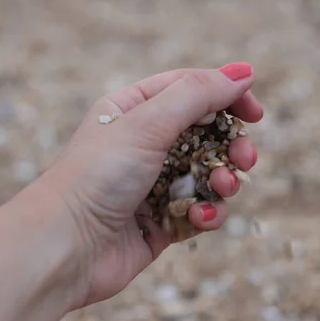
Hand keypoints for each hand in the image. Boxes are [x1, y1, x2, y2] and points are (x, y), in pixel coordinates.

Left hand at [40, 62, 262, 308]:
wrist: (65, 247)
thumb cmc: (97, 176)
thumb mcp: (147, 123)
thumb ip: (197, 94)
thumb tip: (243, 73)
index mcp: (133, 109)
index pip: (191, 90)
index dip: (227, 97)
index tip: (255, 114)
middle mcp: (144, 144)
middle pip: (207, 135)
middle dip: (231, 147)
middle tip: (245, 159)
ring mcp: (154, 183)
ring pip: (209, 175)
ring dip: (224, 182)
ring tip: (221, 188)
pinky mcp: (162, 220)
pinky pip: (200, 211)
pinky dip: (206, 214)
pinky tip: (197, 219)